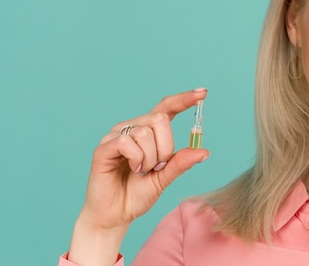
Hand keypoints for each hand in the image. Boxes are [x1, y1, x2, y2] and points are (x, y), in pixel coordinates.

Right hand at [68, 88, 208, 265]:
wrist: (116, 215)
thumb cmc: (137, 194)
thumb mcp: (165, 178)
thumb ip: (181, 163)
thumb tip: (204, 151)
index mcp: (149, 131)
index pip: (167, 107)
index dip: (184, 99)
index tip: (203, 92)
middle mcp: (133, 127)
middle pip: (160, 118)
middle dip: (166, 147)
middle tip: (157, 167)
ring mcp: (117, 135)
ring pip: (145, 132)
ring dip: (151, 158)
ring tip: (141, 171)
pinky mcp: (104, 147)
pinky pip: (127, 142)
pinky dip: (136, 158)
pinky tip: (132, 169)